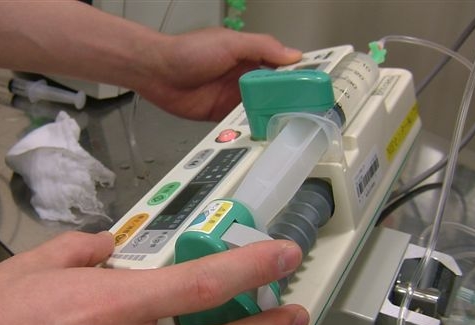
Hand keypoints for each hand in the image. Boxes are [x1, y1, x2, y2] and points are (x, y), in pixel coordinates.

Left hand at [137, 27, 301, 120]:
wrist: (158, 73)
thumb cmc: (189, 52)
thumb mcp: (231, 42)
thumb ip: (262, 47)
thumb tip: (293, 55)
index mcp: (251, 56)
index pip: (283, 66)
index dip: (299, 75)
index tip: (316, 85)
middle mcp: (245, 77)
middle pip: (275, 92)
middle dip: (290, 101)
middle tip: (308, 112)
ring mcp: (234, 98)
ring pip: (261, 109)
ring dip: (272, 116)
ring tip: (290, 126)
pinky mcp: (222, 116)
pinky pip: (242, 124)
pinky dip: (252, 128)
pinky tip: (263, 133)